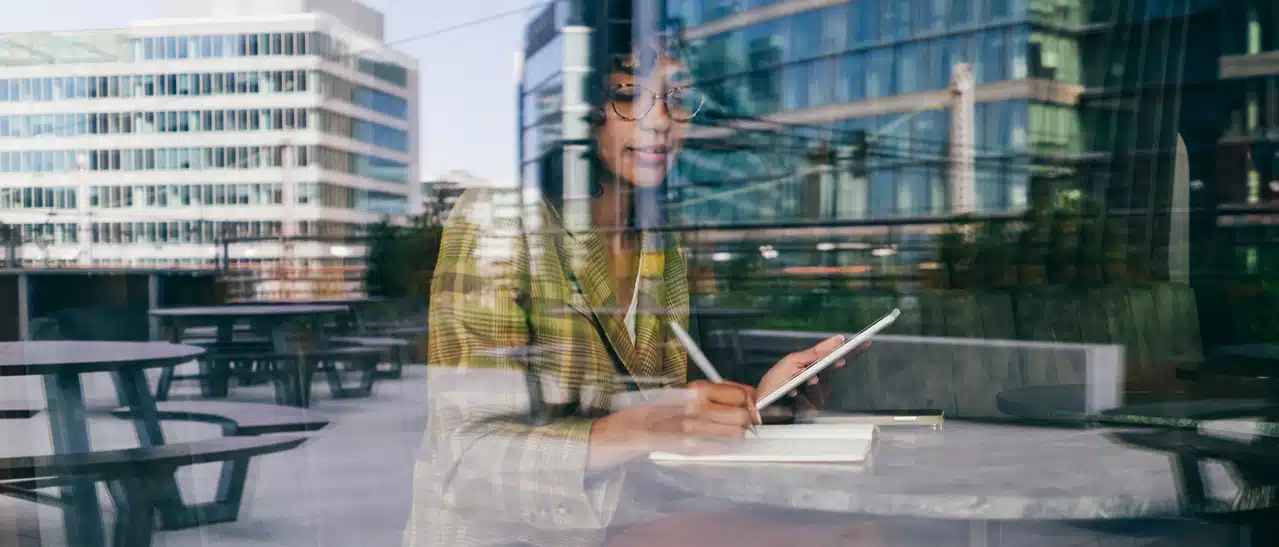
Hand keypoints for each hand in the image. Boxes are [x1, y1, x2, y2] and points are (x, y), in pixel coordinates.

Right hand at [587, 380, 759, 469]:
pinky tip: (711, 446)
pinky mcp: (686, 447)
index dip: (752, 402)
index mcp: (696, 389)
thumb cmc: (654, 412)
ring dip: (734, 437)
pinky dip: (721, 449)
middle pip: (742, 415)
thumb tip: (745, 398)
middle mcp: (696, 405)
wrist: (624, 430)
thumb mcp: (683, 395)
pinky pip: (717, 450)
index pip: (741, 393)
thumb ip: (713, 396)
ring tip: (722, 436)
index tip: (753, 408)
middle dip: (745, 421)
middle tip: (738, 425)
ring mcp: (691, 428)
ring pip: (734, 434)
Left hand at [756, 335, 868, 411]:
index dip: (850, 352)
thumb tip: (837, 339)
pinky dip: (804, 399)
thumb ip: (815, 353)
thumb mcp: (791, 362)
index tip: (864, 343)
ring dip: (811, 387)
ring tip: (799, 385)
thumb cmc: (773, 383)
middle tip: (819, 370)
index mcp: (812, 367)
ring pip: (824, 391)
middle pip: (832, 375)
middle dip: (827, 371)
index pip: (835, 359)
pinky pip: (815, 404)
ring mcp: (814, 398)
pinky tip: (794, 395)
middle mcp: (816, 382)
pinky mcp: (808, 411)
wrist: (758, 404)